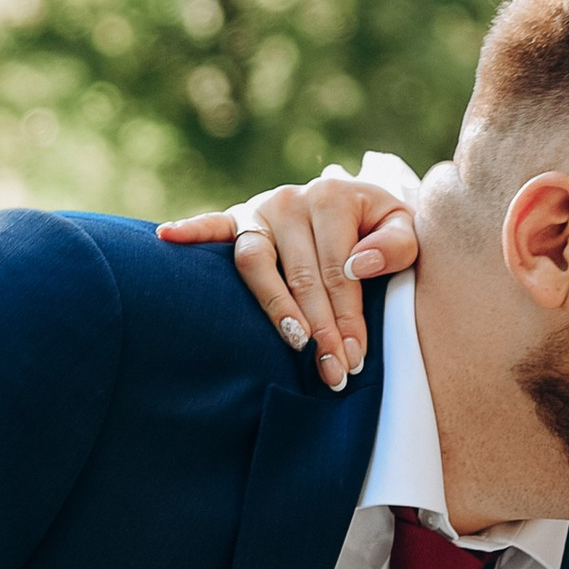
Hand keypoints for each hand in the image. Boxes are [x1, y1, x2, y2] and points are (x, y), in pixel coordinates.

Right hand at [156, 164, 420, 394]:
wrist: (354, 202)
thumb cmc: (377, 226)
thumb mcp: (402, 226)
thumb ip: (397, 244)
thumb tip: (359, 265)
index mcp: (334, 197)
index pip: (340, 270)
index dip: (348, 318)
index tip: (353, 359)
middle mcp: (293, 198)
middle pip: (302, 275)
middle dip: (319, 329)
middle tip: (330, 371)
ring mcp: (261, 209)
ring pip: (257, 263)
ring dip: (274, 306)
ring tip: (292, 340)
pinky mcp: (238, 217)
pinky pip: (212, 225)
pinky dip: (190, 230)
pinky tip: (167, 236)